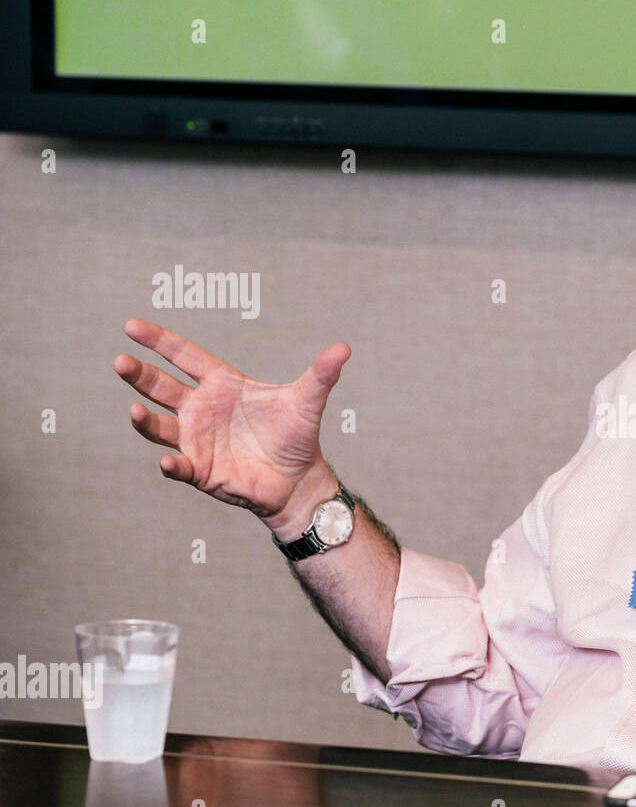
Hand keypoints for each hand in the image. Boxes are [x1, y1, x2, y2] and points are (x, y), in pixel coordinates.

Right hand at [114, 319, 350, 525]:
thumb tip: (344, 348)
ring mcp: (196, 439)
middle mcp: (201, 409)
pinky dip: (171, 463)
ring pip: (158, 426)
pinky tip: (168, 460)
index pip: (184, 357)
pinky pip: (179, 466)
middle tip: (120, 361)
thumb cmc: (296, 436)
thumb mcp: (308, 402)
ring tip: (136, 411)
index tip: (131, 326)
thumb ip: (321, 375)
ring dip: (145, 420)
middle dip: (139, 374)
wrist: (298, 480)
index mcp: (221, 384)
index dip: (159, 341)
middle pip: (161, 387)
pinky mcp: (200, 470)